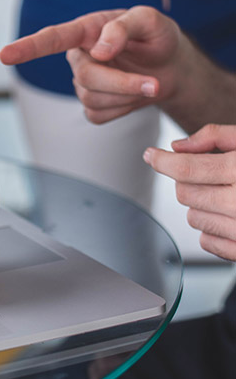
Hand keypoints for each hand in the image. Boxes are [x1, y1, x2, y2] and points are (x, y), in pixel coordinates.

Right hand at [0, 6, 188, 123]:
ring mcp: (83, 84)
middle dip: (121, 83)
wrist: (171, 68)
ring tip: (149, 83)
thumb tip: (98, 50)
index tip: (4, 55)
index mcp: (86, 31)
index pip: (52, 39)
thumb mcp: (151, 21)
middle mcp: (79, 57)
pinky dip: (123, 109)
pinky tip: (132, 96)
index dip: (27, 48)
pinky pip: (99, 115)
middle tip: (154, 83)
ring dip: (127, 95)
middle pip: (85, 77)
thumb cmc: (157, 38)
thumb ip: (124, 27)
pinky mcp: (92, 106)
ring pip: (92, 99)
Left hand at [143, 124, 235, 260]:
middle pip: (185, 193)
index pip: (187, 169)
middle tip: (208, 172)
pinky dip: (211, 228)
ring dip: (200, 203)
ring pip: (193, 217)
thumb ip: (215, 136)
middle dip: (188, 180)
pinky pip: (207, 242)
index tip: (150, 155)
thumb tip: (177, 147)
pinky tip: (230, 215)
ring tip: (226, 192)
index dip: (162, 161)